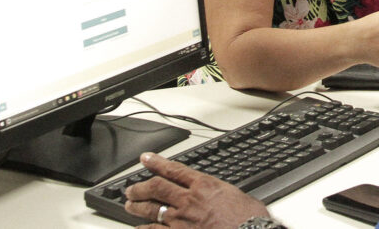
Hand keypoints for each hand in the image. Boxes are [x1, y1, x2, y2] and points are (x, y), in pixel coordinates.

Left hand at [125, 153, 268, 228]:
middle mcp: (189, 200)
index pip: (174, 169)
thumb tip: (218, 194)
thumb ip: (221, 192)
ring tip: (129, 204)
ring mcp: (182, 219)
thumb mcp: (236, 195)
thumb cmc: (248, 219)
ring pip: (153, 208)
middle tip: (131, 187)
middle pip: (157, 188)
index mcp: (204, 185)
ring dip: (138, 206)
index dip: (157, 163)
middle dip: (141, 186)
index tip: (146, 158)